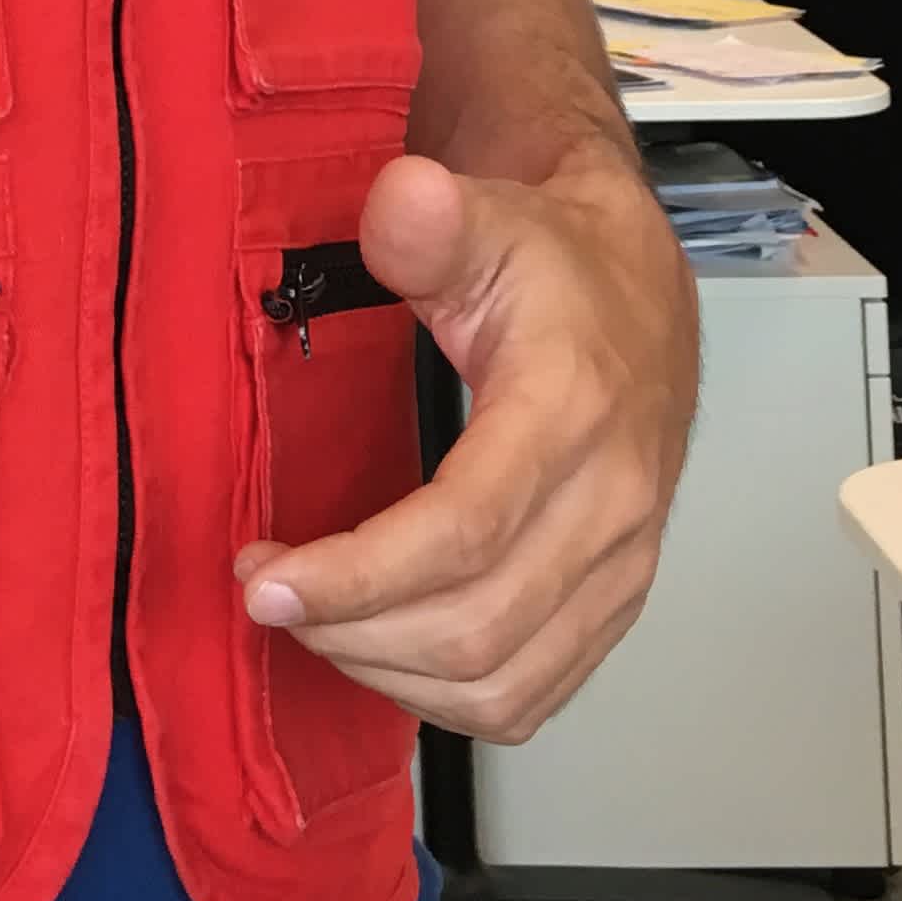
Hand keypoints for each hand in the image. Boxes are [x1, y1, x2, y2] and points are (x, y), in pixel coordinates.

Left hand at [232, 149, 695, 747]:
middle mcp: (612, 506)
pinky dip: (444, 700)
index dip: (358, 575)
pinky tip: (382, 653)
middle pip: (476, 626)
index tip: (266, 581)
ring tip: (312, 620)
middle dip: (349, 627)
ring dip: (386, 671)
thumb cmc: (554, 263)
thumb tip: (398, 200)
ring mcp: (622, 567)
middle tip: (265, 591)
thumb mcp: (487, 217)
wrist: (636, 293)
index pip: (466, 530)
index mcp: (572, 411)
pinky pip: (531, 698)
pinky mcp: (614, 606)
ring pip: (501, 682)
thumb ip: (429, 221)